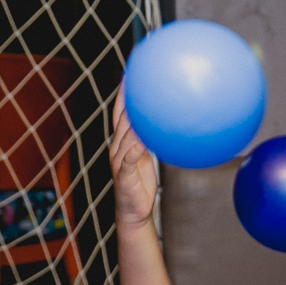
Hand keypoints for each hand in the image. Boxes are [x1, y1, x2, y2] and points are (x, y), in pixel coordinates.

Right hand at [110, 86, 157, 229]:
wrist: (135, 210)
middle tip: (133, 79)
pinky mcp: (123, 173)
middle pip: (121, 118)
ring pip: (124, 135)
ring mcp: (118, 159)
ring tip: (139, 103)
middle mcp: (117, 146)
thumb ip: (151, 140)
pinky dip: (134, 147)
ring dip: (130, 119)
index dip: (125, 93)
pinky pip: (128, 157)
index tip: (131, 74)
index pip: (122, 112)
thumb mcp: (148, 157)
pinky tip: (141, 138)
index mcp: (123, 141)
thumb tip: (167, 124)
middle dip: (126, 98)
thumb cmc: (142, 183)